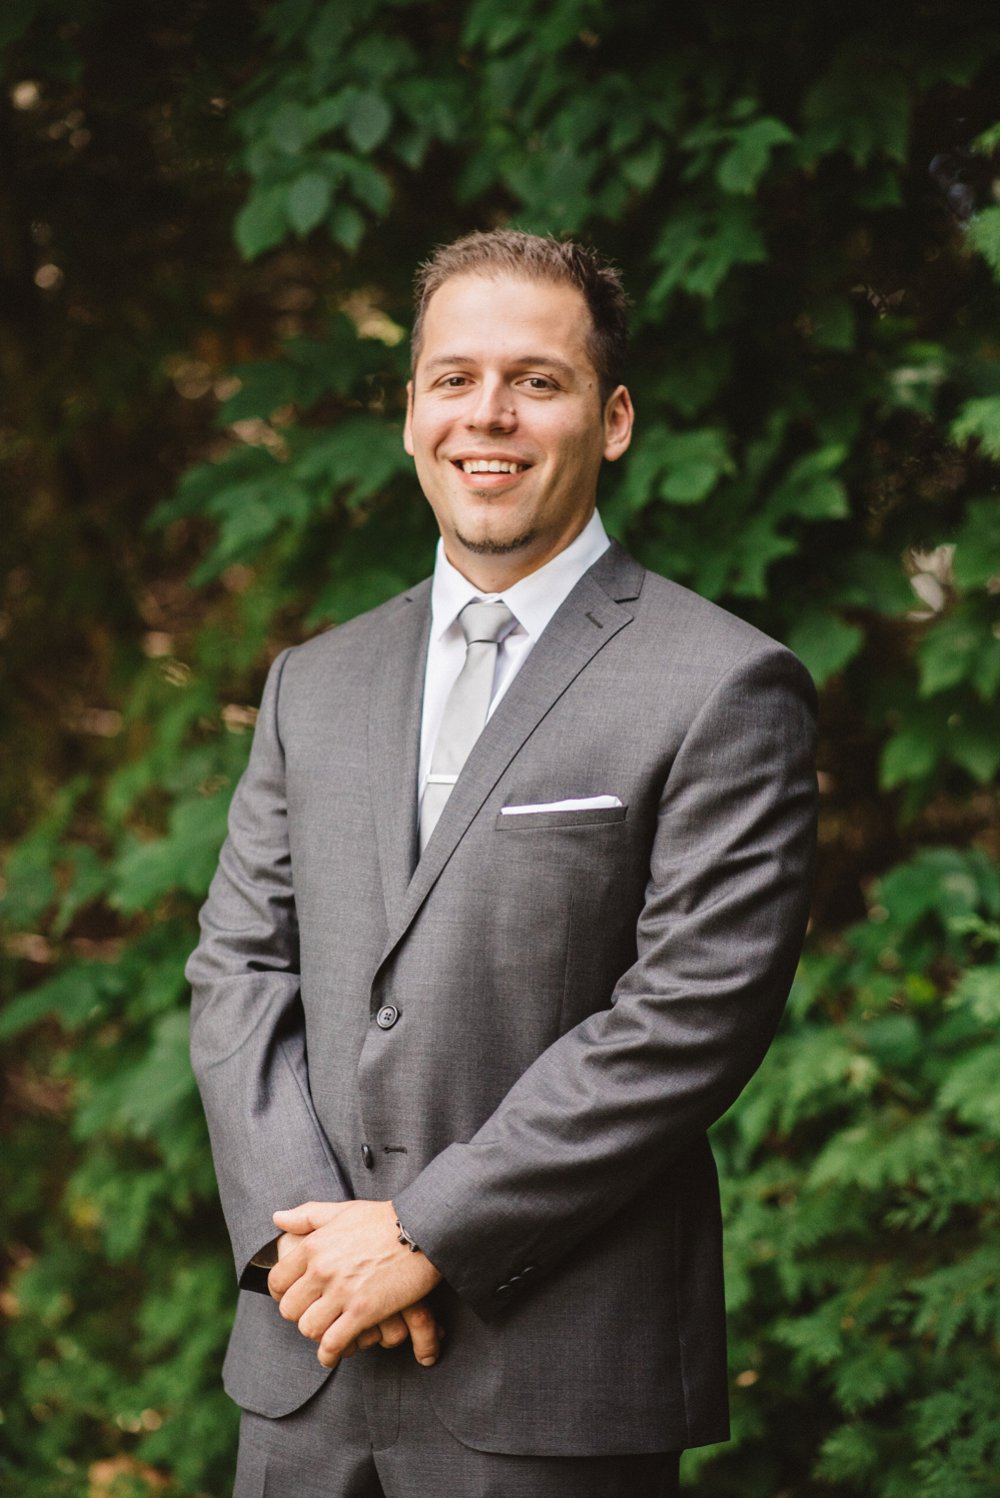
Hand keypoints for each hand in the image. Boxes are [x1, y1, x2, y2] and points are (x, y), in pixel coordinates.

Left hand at [268, 1200, 442, 1368]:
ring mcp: (342, 1291)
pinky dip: (330, 1354)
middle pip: (289, 1309)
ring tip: (326, 1332)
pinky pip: (333, 1343)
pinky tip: (333, 1354)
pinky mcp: (364, 1311)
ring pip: (308, 1329)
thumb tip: (277, 1218)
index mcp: (314, 1245)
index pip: (277, 1281)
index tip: (294, 1298)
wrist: (423, 1228)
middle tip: (314, 1315)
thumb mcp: (342, 1211)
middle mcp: (322, 1269)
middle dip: (299, 1315)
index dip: (282, 1294)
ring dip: (316, 1334)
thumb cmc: (384, 1219)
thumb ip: (307, 1215)